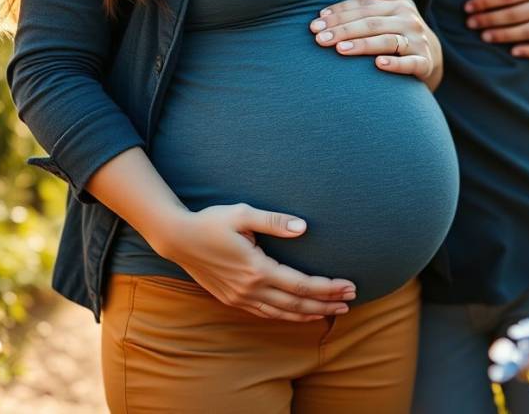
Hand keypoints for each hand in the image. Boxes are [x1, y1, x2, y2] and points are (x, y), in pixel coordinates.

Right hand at [150, 203, 356, 321]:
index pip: (301, 285)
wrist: (177, 239)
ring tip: (333, 310)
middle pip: (297, 304)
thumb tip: (303, 227)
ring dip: (310, 313)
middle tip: (351, 301)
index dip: (328, 287)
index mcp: (257, 268)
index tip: (349, 285)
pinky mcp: (232, 300)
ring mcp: (240, 298)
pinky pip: (266, 313)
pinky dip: (288, 316)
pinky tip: (300, 313)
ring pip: (282, 314)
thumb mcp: (242, 214)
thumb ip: (274, 221)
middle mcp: (250, 289)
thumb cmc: (211, 221)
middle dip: (326, 303)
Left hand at [310, 0, 443, 89]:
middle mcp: (408, 21)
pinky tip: (378, 64)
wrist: (432, 54)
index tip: (317, 21)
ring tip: (340, 49)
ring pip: (387, 41)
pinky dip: (395, 64)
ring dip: (362, 45)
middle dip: (343, 30)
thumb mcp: (395, 8)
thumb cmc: (402, 29)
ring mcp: (417, 42)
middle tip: (319, 38)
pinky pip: (409, 63)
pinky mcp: (424, 62)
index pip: (364, 5)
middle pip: (371, 23)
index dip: (339, 12)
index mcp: (398, 5)